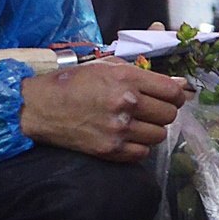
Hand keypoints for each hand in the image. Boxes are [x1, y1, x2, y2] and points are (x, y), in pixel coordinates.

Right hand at [19, 58, 187, 161]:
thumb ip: (142, 73)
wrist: (40, 106)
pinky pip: (143, 152)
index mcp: (126, 79)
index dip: (176, 94)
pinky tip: (129, 137)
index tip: (172, 96)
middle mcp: (126, 104)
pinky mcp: (110, 150)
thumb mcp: (107, 67)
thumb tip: (178, 84)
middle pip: (169, 114)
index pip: (172, 91)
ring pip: (159, 135)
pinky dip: (140, 146)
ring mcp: (119, 129)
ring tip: (138, 123)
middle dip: (164, 111)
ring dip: (152, 129)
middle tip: (152, 109)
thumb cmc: (74, 82)